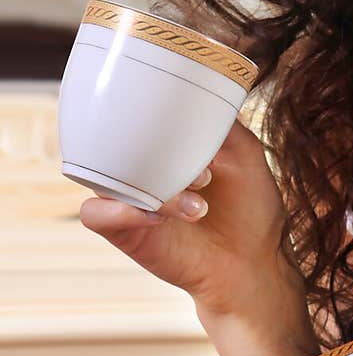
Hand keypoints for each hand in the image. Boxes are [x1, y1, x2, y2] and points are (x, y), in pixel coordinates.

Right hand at [78, 116, 305, 328]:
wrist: (253, 262)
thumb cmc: (250, 207)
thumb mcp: (245, 154)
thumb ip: (224, 124)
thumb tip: (208, 92)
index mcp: (166, 146)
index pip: (136, 113)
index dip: (156, 112)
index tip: (191, 127)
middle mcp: (142, 168)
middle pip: (117, 141)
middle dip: (155, 152)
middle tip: (204, 176)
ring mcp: (129, 198)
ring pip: (107, 177)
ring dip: (148, 187)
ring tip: (197, 206)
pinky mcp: (123, 230)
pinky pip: (94, 213)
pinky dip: (120, 211)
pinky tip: (159, 217)